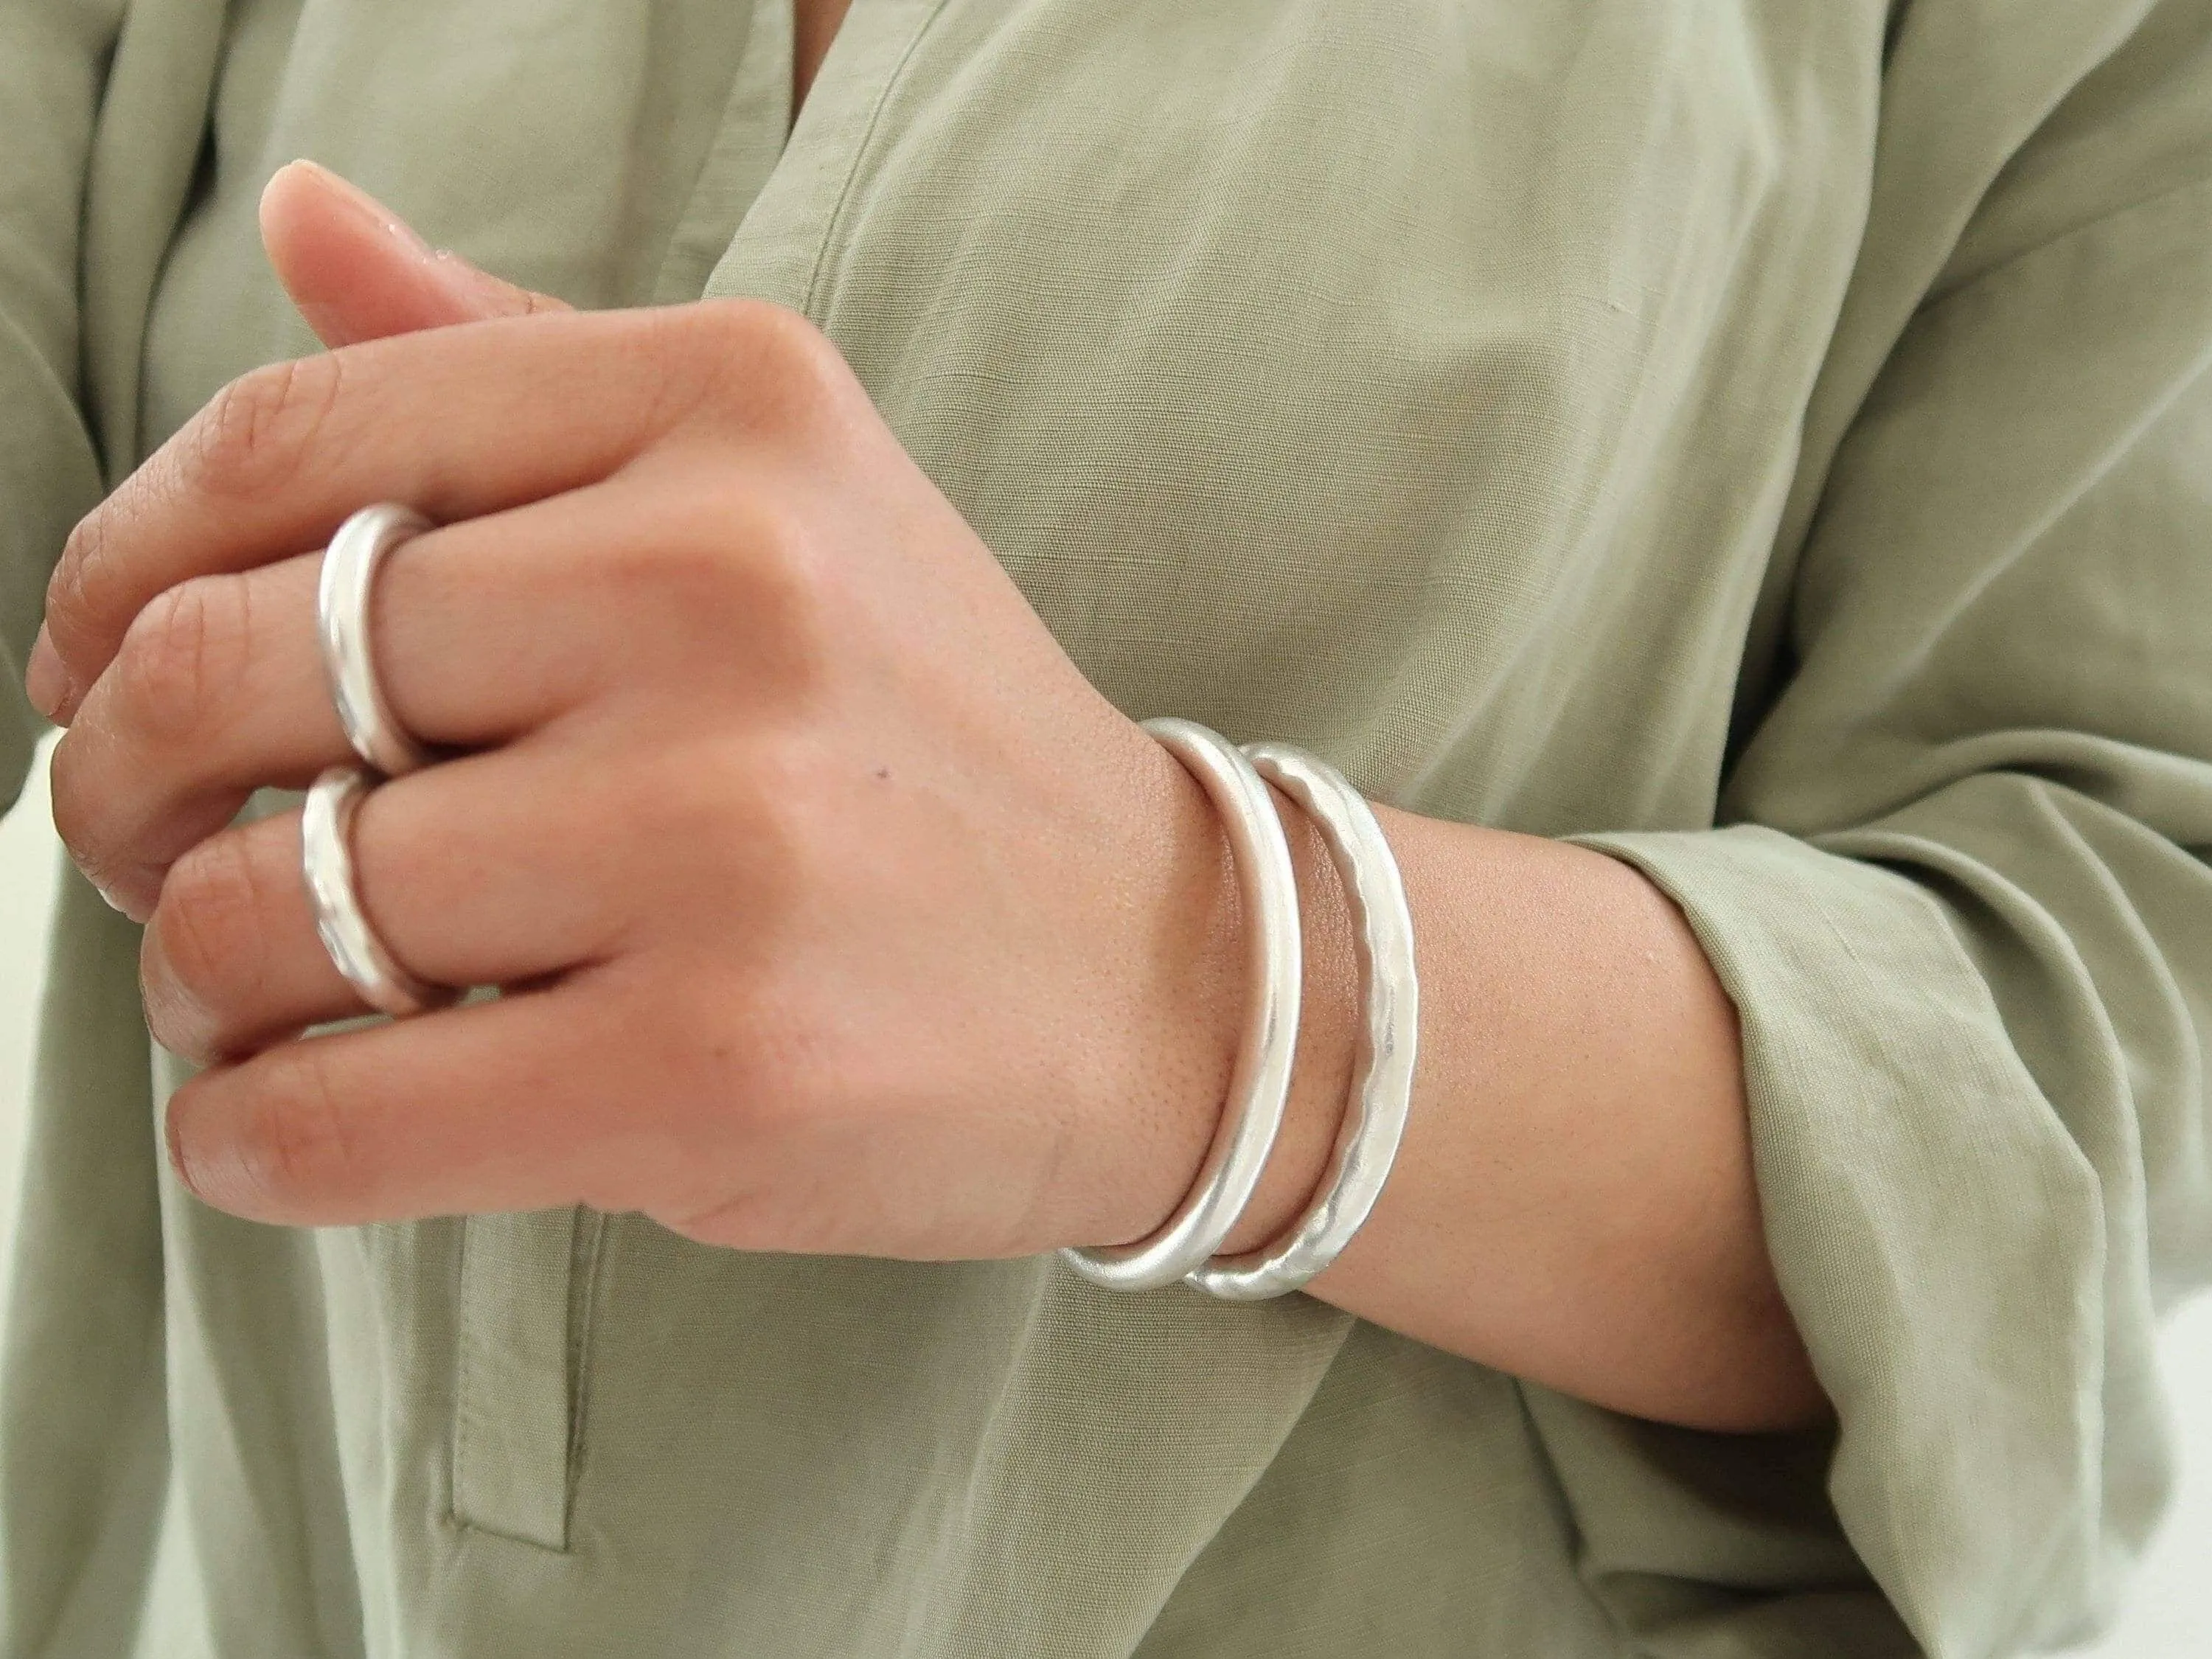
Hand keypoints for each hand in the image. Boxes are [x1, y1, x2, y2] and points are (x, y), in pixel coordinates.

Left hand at [30, 162, 1262, 1259]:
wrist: (1167, 974)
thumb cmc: (926, 739)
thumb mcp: (774, 488)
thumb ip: (518, 358)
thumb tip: (292, 218)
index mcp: (733, 408)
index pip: (294, 442)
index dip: (119, 565)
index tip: (98, 663)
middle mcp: (731, 586)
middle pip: (233, 668)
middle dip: (122, 786)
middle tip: (152, 852)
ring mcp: (727, 831)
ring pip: (262, 906)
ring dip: (191, 976)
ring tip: (252, 995)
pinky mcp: (716, 1063)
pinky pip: (334, 1108)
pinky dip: (248, 1136)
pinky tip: (283, 1121)